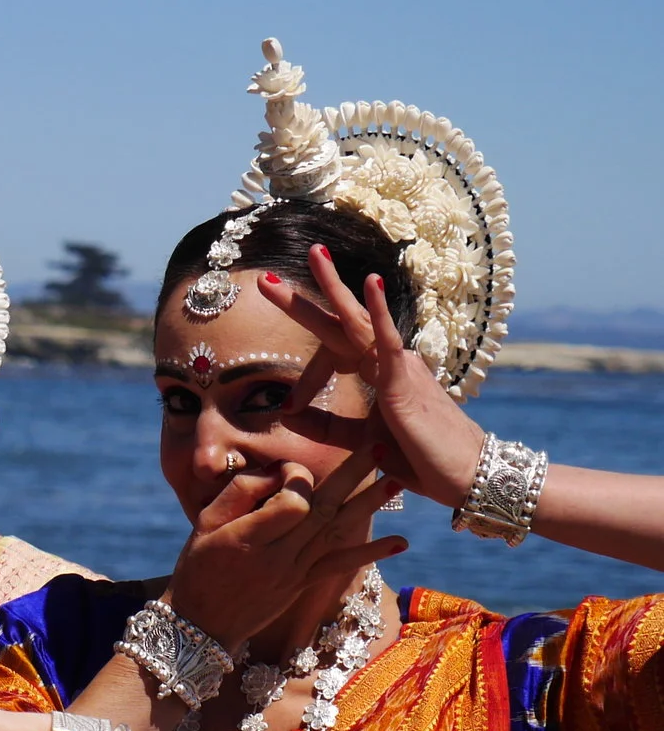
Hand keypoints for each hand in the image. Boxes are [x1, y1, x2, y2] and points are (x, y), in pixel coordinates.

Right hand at [163, 449, 405, 652]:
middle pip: (323, 509)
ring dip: (369, 506)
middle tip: (380, 447)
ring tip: (397, 482)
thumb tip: (277, 472)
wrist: (202, 623)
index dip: (297, 478)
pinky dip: (370, 553)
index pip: (292, 500)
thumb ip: (239, 494)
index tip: (288, 469)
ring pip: (337, 533)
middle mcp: (278, 555)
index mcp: (249, 537)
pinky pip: (340, 567)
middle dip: (353, 475)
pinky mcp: (303, 584)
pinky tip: (400, 542)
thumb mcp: (203, 526)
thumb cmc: (198, 567)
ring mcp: (294, 572)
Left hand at [260, 252, 487, 507]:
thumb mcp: (360, 442)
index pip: (333, 351)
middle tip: (267, 277)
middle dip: (306, 299)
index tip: (282, 391)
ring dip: (334, 287)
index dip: (305, 365)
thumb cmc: (420, 457)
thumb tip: (284, 413)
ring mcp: (398, 367)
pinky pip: (389, 341)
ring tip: (314, 254)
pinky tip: (371, 281)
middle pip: (341, 322)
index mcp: (378, 373)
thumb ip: (325, 426)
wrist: (462, 477)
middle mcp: (388, 362)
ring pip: (358, 321)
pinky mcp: (407, 382)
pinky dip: (379, 312)